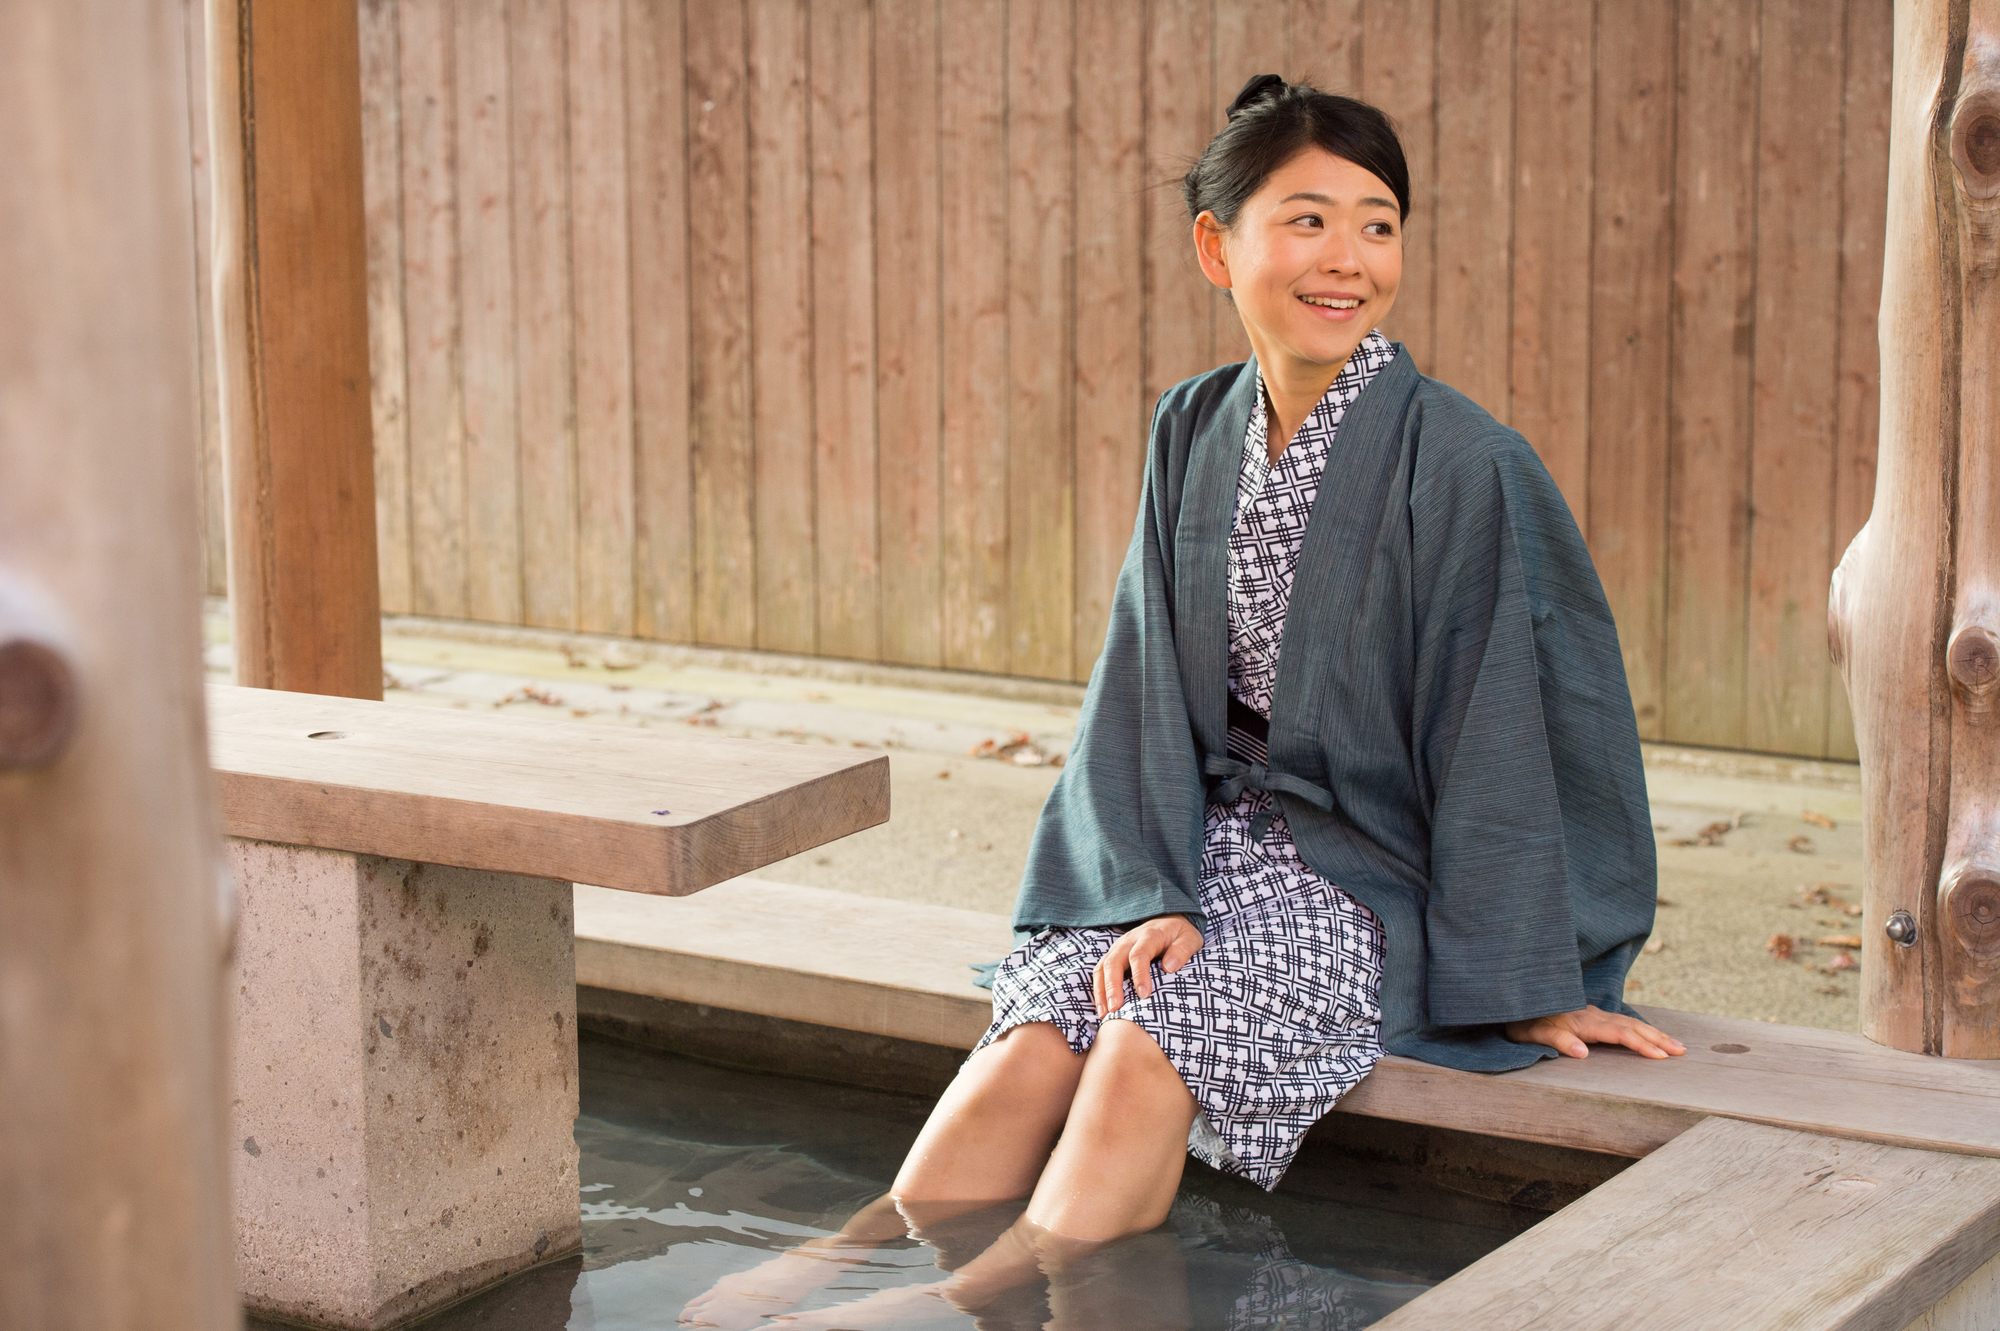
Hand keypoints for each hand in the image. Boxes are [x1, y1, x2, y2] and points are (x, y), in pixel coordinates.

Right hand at [1092, 915, 1203, 1017]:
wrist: (1168, 921)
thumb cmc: (1180, 934)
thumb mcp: (1190, 938)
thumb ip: (1182, 950)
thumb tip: (1168, 967)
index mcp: (1149, 935)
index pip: (1139, 955)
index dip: (1139, 975)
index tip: (1143, 995)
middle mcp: (1128, 940)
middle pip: (1114, 961)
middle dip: (1112, 986)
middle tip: (1116, 1008)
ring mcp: (1118, 947)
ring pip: (1102, 967)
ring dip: (1101, 990)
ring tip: (1104, 1013)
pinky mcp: (1113, 955)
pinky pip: (1100, 971)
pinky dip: (1098, 990)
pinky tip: (1103, 1008)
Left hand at [1504, 1005, 1685, 1059]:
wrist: (1512, 996)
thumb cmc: (1520, 1019)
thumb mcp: (1531, 1032)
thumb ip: (1556, 1039)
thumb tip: (1582, 1052)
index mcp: (1581, 1021)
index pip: (1618, 1033)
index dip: (1640, 1044)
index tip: (1661, 1056)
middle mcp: (1590, 1015)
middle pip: (1631, 1025)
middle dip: (1657, 1038)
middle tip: (1681, 1051)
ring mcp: (1591, 1013)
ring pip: (1628, 1021)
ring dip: (1652, 1032)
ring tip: (1675, 1044)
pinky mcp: (1588, 1014)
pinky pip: (1620, 1021)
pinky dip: (1639, 1027)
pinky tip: (1647, 1033)